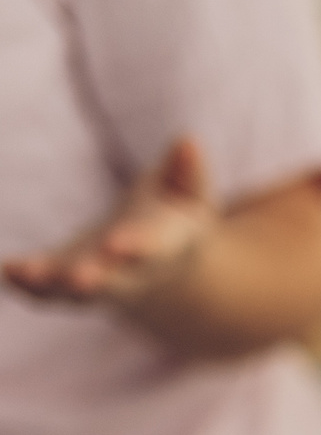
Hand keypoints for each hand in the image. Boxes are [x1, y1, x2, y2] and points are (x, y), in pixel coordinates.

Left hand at [4, 136, 216, 308]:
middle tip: (78, 281)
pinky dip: (26, 285)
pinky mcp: (69, 282)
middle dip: (98, 281)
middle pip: (117, 282)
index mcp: (167, 250)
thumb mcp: (188, 192)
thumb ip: (188, 171)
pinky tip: (6, 270)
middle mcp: (134, 274)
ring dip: (52, 285)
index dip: (139, 247)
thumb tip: (188, 142)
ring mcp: (100, 282)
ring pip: (77, 292)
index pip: (155, 250)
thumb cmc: (173, 218)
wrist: (160, 265)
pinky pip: (48, 292)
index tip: (119, 246)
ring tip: (23, 272)